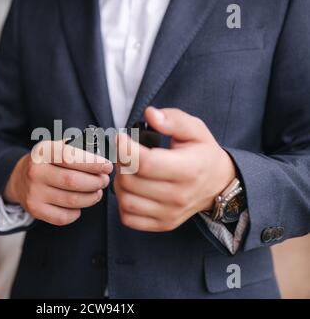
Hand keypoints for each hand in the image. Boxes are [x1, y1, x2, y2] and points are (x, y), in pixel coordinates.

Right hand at [4, 140, 112, 225]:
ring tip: (97, 192)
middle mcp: (35, 172)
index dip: (92, 163)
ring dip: (91, 198)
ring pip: (72, 201)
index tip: (107, 166)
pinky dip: (76, 213)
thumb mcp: (55, 148)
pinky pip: (63, 217)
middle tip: (104, 181)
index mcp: (43, 152)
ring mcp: (34, 192)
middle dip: (95, 182)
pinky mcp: (34, 209)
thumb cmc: (46, 162)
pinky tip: (79, 205)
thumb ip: (76, 148)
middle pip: (73, 181)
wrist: (19, 179)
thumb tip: (102, 156)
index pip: (70, 157)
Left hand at [114, 107, 235, 231]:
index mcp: (188, 170)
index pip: (145, 162)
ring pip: (126, 201)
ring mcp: (170, 214)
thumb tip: (150, 115)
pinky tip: (132, 188)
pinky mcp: (162, 224)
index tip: (121, 137)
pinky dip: (123, 203)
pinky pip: (129, 218)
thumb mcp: (195, 130)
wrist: (218, 184)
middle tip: (125, 153)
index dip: (125, 148)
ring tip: (128, 170)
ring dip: (120, 183)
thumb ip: (173, 119)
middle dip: (121, 163)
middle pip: (130, 181)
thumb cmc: (203, 153)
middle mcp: (178, 196)